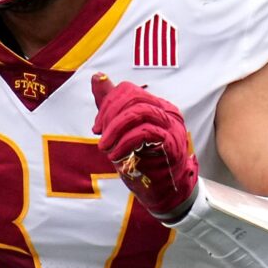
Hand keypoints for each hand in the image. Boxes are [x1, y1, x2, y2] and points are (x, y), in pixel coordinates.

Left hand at [91, 73, 198, 220]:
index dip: (107, 105)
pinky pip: (145, 132)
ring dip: (115, 130)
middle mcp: (166, 112)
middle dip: (109, 116)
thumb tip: (97, 76)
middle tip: (100, 136)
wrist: (163, 190)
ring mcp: (171, 126)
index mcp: (156, 105)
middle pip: (133, 98)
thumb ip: (110, 105)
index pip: (128, 90)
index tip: (96, 127)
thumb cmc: (141, 160)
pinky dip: (125, 143)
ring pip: (139, 112)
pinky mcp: (170, 143)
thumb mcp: (120, 131)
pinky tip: (116, 155)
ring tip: (105, 147)